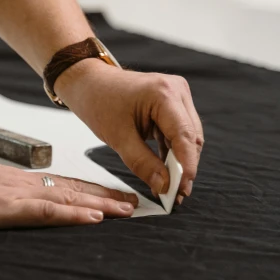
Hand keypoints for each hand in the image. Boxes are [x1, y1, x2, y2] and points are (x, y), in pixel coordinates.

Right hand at [0, 157, 138, 230]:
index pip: (62, 185)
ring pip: (67, 197)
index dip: (91, 190)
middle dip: (106, 195)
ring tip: (128, 209)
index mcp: (14, 182)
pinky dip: (71, 213)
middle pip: (73, 188)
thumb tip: (14, 206)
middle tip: (136, 201)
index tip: (114, 195)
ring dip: (101, 203)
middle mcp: (21, 184)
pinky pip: (45, 210)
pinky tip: (92, 216)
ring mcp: (15, 194)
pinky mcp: (5, 208)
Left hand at [55, 60, 202, 200]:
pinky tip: (166, 173)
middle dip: (184, 167)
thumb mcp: (118, 137)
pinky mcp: (172, 104)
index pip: (184, 135)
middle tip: (175, 196)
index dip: (186, 165)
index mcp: (164, 93)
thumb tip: (164, 186)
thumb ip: (143, 163)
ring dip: (179, 162)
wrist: (89, 83)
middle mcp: (176, 90)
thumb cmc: (99, 102)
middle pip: (190, 137)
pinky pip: (178, 133)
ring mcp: (176, 96)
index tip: (182, 190)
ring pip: (187, 137)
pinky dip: (172, 153)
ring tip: (170, 190)